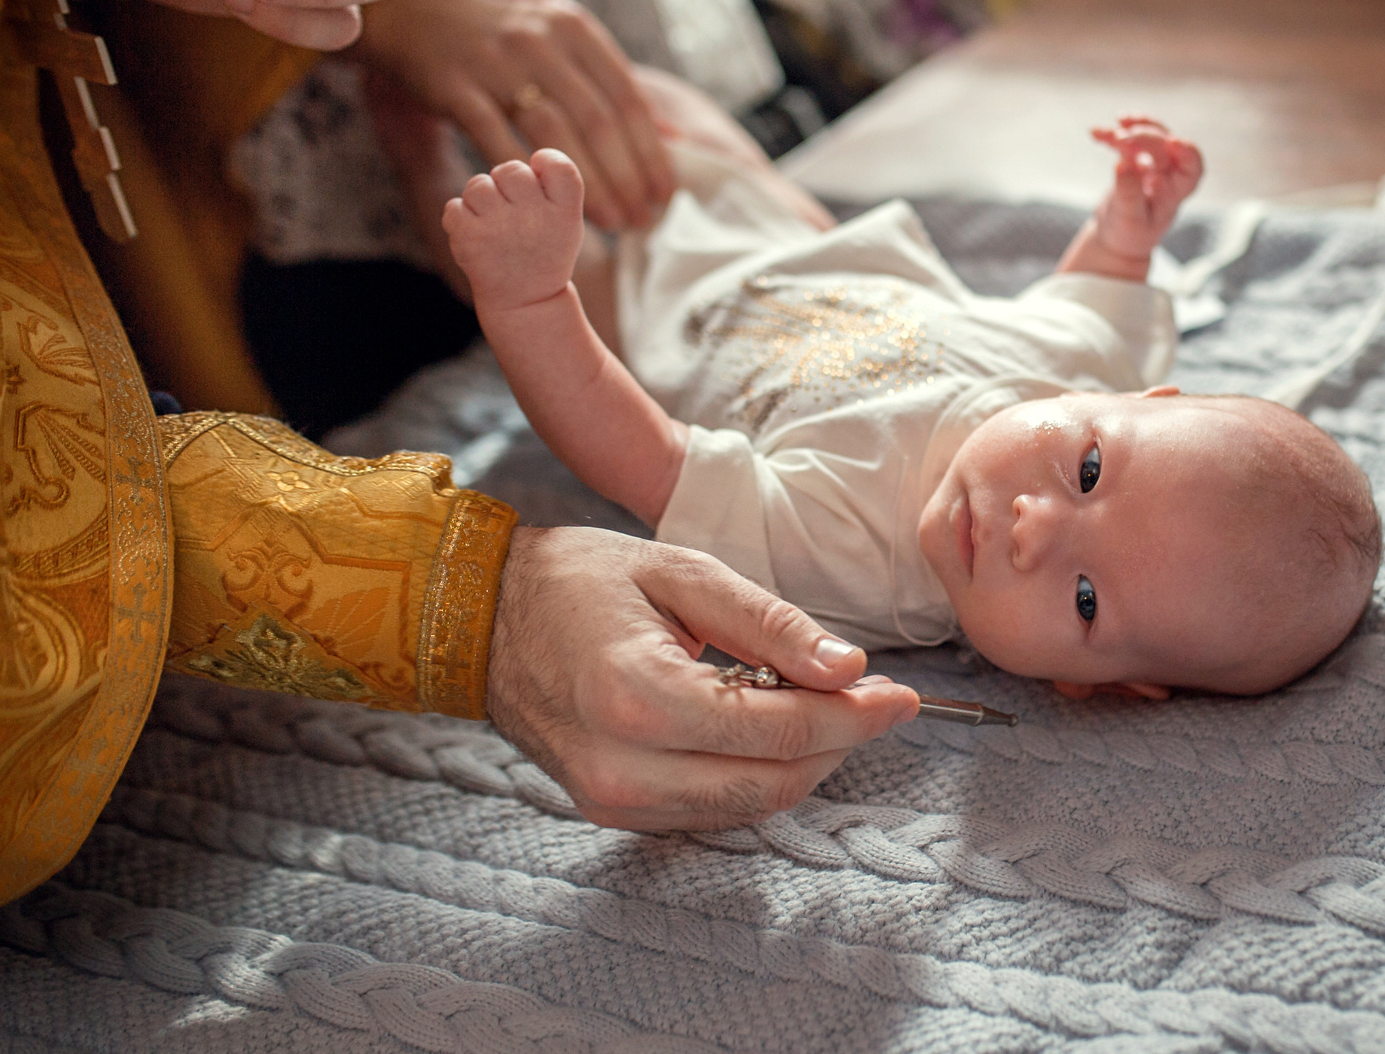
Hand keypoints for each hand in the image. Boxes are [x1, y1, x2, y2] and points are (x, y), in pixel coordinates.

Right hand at [358, 0, 672, 229]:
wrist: (416, 13)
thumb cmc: (502, 38)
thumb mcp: (559, 40)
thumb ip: (607, 81)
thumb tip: (671, 135)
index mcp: (575, 29)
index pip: (627, 98)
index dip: (651, 151)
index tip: (666, 192)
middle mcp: (541, 41)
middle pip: (597, 123)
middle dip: (627, 179)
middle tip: (643, 218)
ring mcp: (496, 63)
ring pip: (554, 138)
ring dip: (588, 187)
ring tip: (610, 222)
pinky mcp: (455, 88)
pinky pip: (496, 141)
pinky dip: (525, 178)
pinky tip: (545, 210)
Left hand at [442, 149, 584, 313]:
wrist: (526, 303)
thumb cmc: (546, 251)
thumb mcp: (568, 220)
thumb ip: (556, 182)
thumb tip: (531, 157)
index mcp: (565, 211)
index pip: (555, 164)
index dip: (544, 162)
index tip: (540, 178)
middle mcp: (535, 217)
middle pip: (510, 169)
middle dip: (506, 184)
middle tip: (514, 212)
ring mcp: (500, 228)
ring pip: (478, 185)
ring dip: (481, 201)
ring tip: (494, 226)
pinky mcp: (469, 239)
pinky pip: (454, 206)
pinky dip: (460, 220)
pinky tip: (477, 237)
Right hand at [486, 527, 918, 829]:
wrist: (483, 619)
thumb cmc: (578, 581)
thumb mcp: (682, 573)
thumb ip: (770, 623)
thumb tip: (850, 669)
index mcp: (638, 697)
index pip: (777, 730)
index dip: (852, 717)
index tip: (901, 695)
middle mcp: (622, 766)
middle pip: (771, 784)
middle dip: (839, 745)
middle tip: (879, 702)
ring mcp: (612, 800)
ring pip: (747, 808)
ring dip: (804, 763)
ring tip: (829, 707)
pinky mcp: (611, 812)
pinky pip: (711, 810)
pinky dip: (757, 775)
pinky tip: (772, 729)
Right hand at [1089, 117, 1204, 261]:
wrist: (1116, 235)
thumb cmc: (1129, 233)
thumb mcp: (1129, 219)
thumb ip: (1129, 193)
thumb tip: (1123, 163)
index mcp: (1175, 193)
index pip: (1192, 169)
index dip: (1187, 153)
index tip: (1174, 142)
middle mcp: (1169, 174)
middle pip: (1165, 148)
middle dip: (1146, 138)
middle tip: (1121, 139)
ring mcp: (1153, 164)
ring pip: (1152, 136)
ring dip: (1135, 127)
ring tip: (1114, 128)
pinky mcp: (1136, 158)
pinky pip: (1129, 140)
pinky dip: (1114, 135)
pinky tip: (1096, 132)